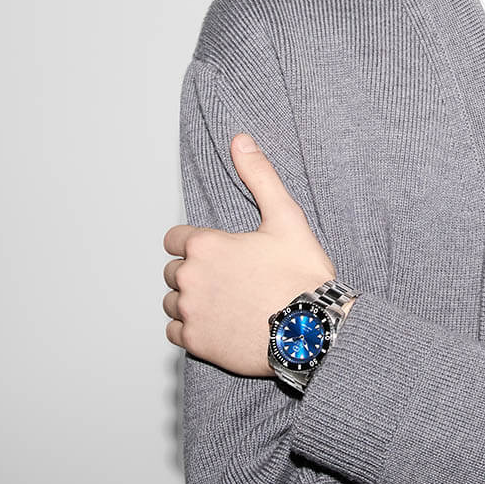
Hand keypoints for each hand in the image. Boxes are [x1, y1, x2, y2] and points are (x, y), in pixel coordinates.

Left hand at [162, 133, 336, 375]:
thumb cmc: (302, 277)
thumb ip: (259, 176)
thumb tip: (240, 141)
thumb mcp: (286, 218)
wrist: (312, 331)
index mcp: (206, 246)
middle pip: (173, 271)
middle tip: (228, 279)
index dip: (196, 244)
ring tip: (224, 303)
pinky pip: (175, 333)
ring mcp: (191, 312)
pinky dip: (191, 330)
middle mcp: (191, 278)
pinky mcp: (196, 343)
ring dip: (190, 301)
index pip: (174, 239)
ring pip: (172, 302)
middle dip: (195, 273)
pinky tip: (217, 326)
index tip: (219, 254)